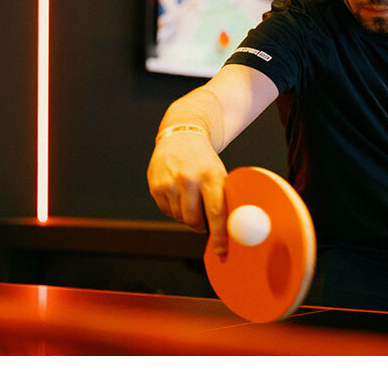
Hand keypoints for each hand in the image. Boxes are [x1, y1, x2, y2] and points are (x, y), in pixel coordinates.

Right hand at [147, 132, 229, 253]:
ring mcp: (169, 183)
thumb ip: (223, 199)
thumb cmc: (204, 162)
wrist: (181, 137)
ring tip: (190, 196)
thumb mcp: (219, 174)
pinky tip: (178, 192)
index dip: (219, 236)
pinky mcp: (155, 186)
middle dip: (200, 226)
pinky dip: (174, 208)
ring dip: (186, 215)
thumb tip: (231, 230)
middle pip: (193, 221)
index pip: (216, 213)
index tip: (221, 250)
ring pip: (179, 218)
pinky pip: (166, 211)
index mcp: (210, 176)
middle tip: (204, 220)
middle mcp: (188, 179)